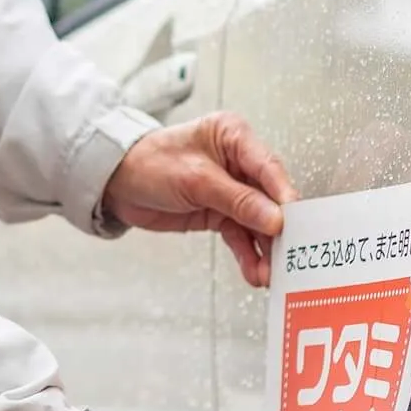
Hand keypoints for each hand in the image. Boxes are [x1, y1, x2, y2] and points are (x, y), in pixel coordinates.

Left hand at [102, 112, 296, 286]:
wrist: (115, 183)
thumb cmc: (148, 162)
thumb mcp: (195, 179)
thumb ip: (237, 200)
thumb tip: (275, 218)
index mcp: (233, 136)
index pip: (268, 166)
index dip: (284, 194)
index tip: (295, 220)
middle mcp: (236, 161)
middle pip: (268, 197)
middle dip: (277, 229)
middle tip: (288, 255)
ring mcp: (230, 189)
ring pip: (256, 221)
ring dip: (263, 249)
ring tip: (270, 273)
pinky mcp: (219, 211)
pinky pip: (240, 234)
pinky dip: (247, 254)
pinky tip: (254, 272)